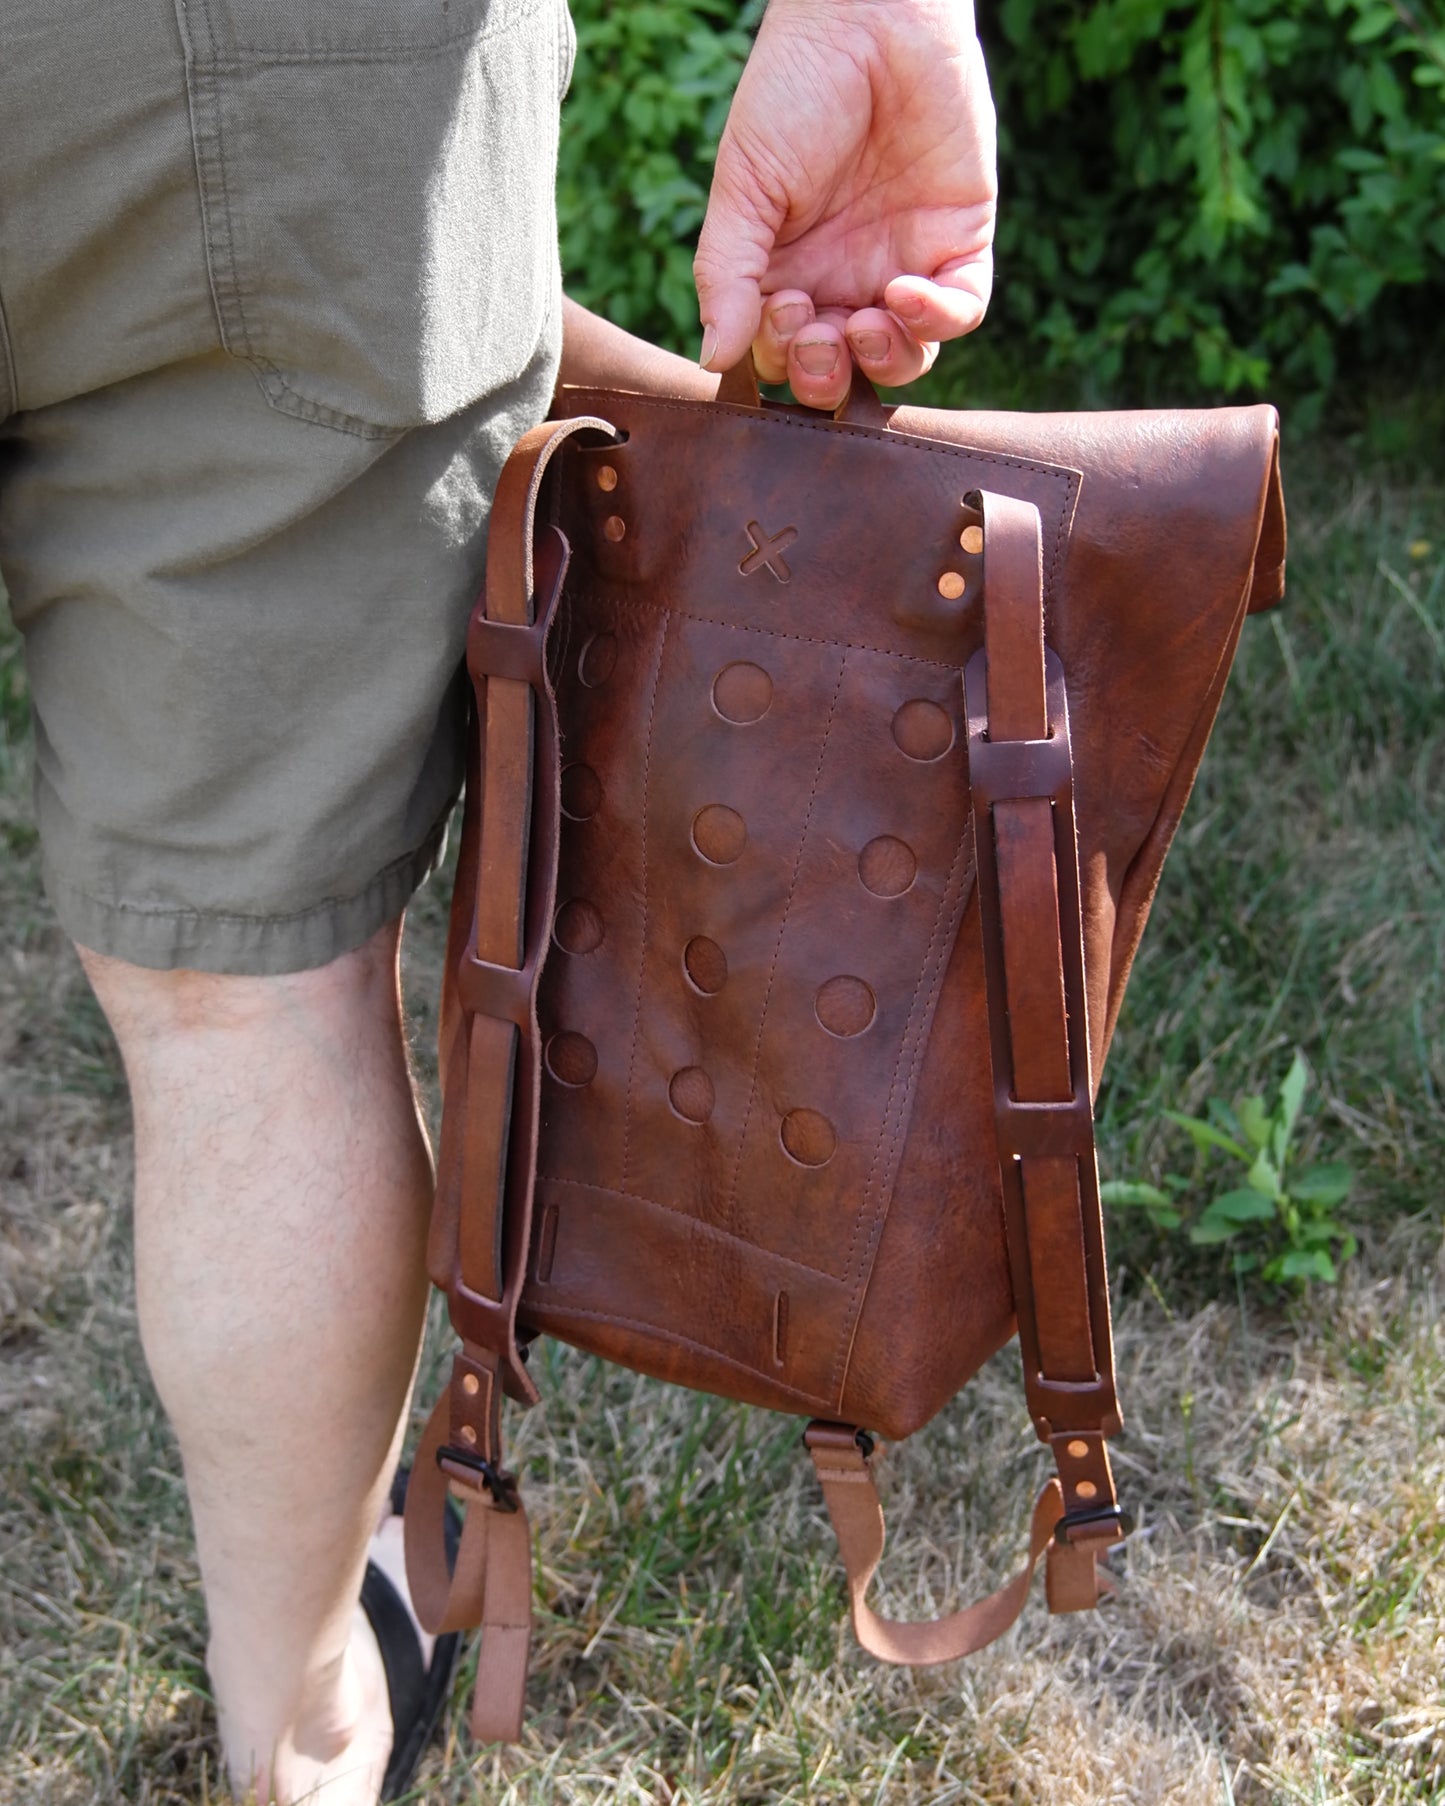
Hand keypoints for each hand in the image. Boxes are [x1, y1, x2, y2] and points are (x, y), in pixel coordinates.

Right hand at [694, 0, 996, 409]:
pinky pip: (959, 312)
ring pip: (902, 359)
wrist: (869, 17)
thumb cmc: (793, 90)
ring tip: (865, 326)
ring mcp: (903, 264)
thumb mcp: (744, 185)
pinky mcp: (958, 243)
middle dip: (826, 376)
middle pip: (841, 373)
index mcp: (786, 272)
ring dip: (882, 362)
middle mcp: (843, 280)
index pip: (782, 355)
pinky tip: (905, 293)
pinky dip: (936, 320)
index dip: (780, 356)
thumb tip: (712, 360)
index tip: (778, 307)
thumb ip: (727, 274)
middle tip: (818, 334)